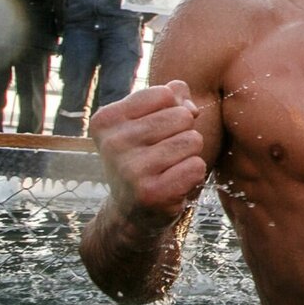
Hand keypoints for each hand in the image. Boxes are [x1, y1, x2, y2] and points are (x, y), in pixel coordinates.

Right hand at [89, 80, 206, 226]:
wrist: (131, 211)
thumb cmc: (146, 155)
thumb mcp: (150, 119)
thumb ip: (174, 97)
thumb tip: (191, 108)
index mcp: (107, 119)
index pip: (165, 94)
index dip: (173, 109)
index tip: (156, 129)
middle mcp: (113, 143)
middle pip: (182, 117)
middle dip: (184, 132)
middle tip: (165, 152)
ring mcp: (130, 170)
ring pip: (192, 140)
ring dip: (190, 154)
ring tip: (169, 167)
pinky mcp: (151, 193)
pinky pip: (196, 167)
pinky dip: (193, 174)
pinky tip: (174, 183)